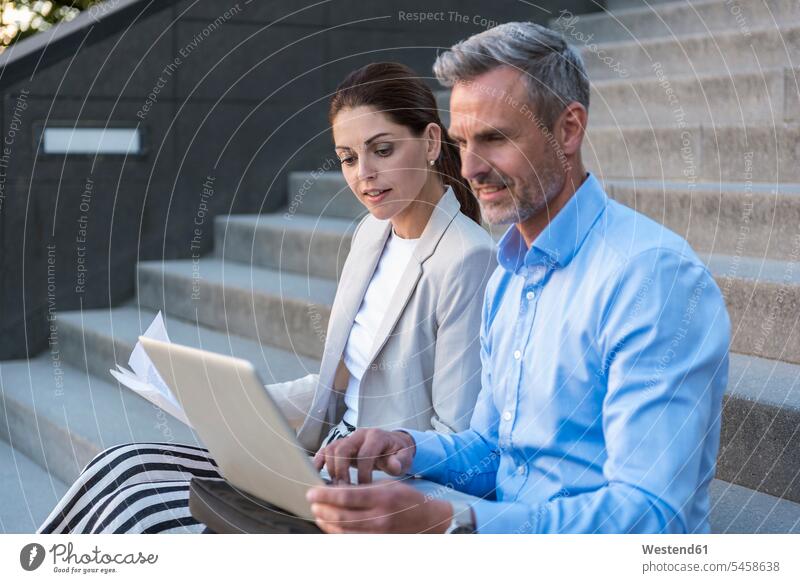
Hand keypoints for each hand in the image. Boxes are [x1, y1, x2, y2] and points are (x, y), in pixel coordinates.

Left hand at [307, 480, 451, 532]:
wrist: (428, 520)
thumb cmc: (407, 499)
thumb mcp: (387, 485)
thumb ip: (362, 488)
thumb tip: (336, 490)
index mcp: (382, 497)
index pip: (346, 496)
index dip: (326, 495)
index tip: (312, 492)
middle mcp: (380, 517)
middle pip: (342, 516)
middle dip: (322, 509)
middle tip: (312, 502)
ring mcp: (379, 533)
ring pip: (344, 531)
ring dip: (327, 522)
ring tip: (318, 513)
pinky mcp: (377, 543)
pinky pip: (352, 539)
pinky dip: (338, 533)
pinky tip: (331, 525)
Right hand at [312, 428, 415, 484]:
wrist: (393, 444)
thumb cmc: (397, 453)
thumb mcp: (405, 457)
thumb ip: (400, 461)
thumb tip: (394, 466)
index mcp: (376, 436)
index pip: (365, 454)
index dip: (363, 473)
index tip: (364, 488)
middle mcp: (359, 435)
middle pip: (342, 449)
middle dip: (341, 471)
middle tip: (344, 489)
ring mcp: (348, 439)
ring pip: (331, 449)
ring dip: (331, 470)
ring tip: (336, 488)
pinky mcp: (339, 446)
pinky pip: (324, 451)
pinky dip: (318, 463)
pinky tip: (316, 476)